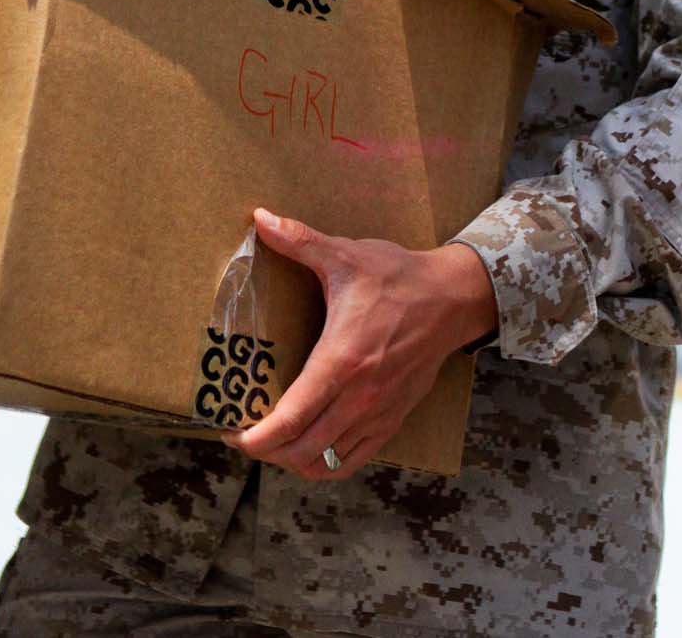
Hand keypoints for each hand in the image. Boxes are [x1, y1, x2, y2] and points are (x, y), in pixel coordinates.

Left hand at [222, 207, 497, 480]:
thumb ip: (300, 241)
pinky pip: (352, 460)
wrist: (452, 298)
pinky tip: (309, 445)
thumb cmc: (398, 277)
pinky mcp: (393, 418)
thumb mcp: (346, 256)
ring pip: (324, 462)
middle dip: (264, 450)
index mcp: (342, 360)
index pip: (290, 419)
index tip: (229, 431)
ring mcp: (378, 413)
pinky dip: (324, 463)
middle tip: (242, 431)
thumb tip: (260, 218)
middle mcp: (360, 397)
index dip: (254, 437)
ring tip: (272, 440)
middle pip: (301, 450)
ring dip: (291, 459)